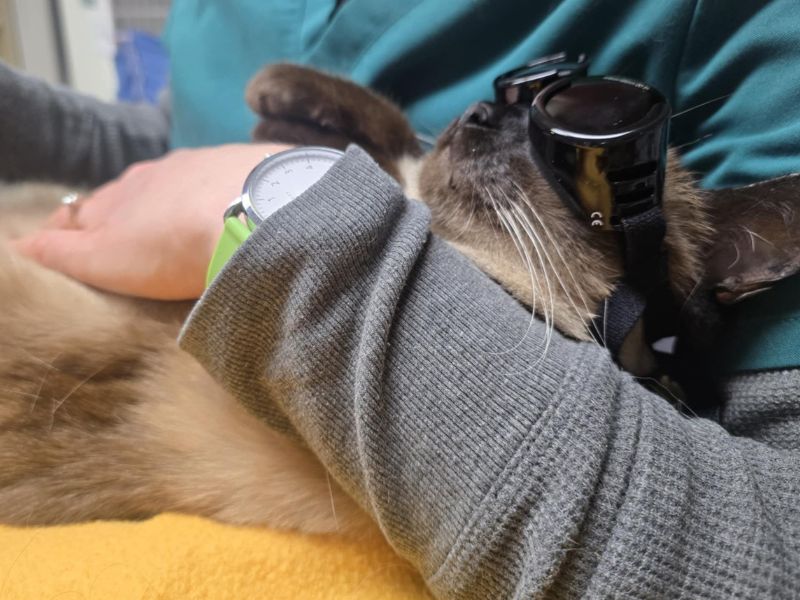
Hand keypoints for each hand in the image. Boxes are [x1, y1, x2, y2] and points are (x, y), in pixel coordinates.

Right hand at [12, 143, 293, 299]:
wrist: (254, 216)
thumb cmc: (173, 244)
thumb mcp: (105, 258)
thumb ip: (61, 251)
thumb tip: (20, 245)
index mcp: (122, 195)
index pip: (87, 211)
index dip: (77, 231)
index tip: (74, 247)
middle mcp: (160, 172)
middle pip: (134, 195)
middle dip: (128, 216)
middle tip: (135, 243)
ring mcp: (206, 165)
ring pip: (180, 185)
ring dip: (176, 204)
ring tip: (185, 229)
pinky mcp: (249, 167)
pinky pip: (225, 180)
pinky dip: (219, 197)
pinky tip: (229, 212)